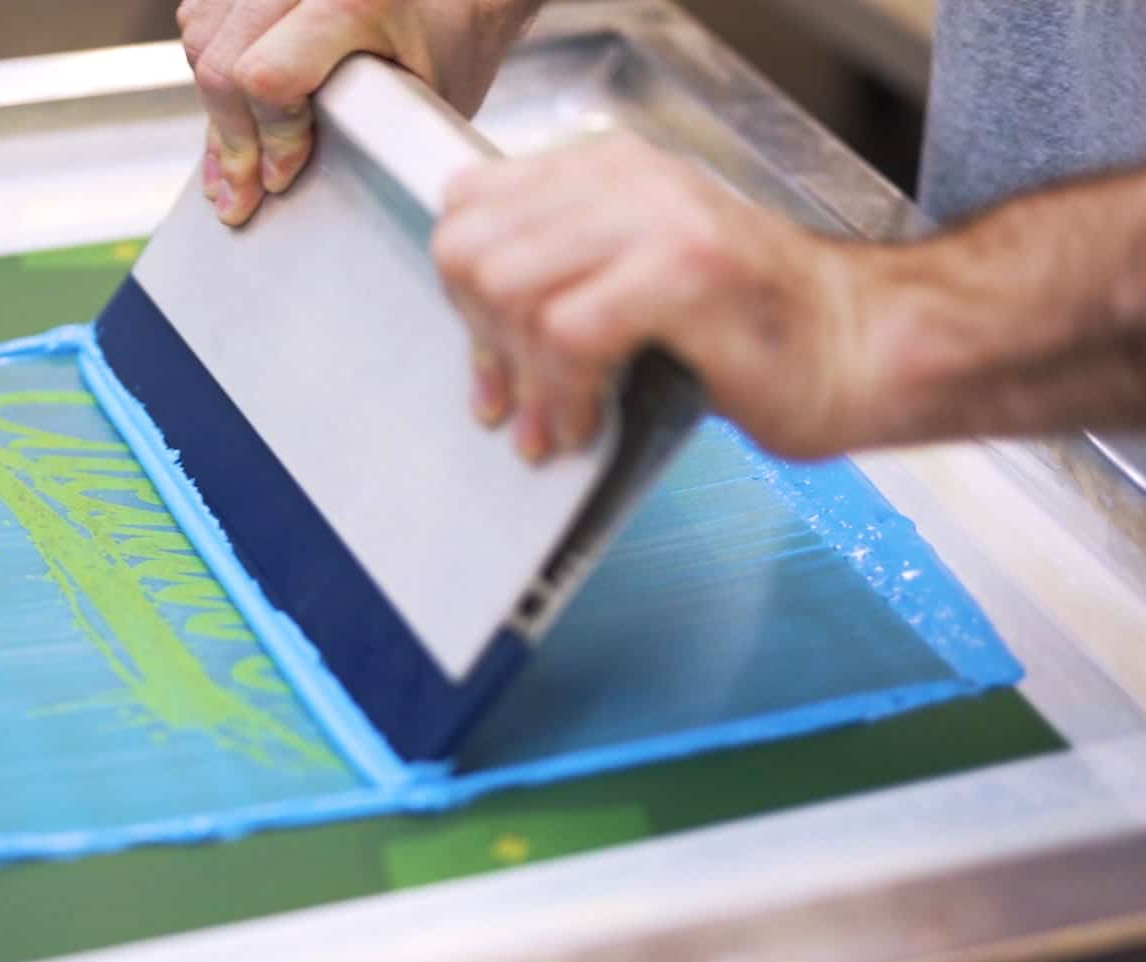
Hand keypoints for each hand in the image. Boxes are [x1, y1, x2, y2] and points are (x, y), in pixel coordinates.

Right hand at [178, 0, 538, 224]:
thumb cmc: (452, 39)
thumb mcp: (419, 98)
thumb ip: (347, 135)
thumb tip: (270, 182)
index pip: (266, 76)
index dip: (267, 139)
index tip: (277, 178)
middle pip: (220, 59)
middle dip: (230, 137)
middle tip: (242, 188)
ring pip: (201, 34)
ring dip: (212, 100)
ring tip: (233, 150)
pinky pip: (203, 12)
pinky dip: (209, 59)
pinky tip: (230, 99)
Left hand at [432, 133, 888, 459]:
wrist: (866, 350)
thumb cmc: (755, 330)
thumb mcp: (638, 283)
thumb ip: (561, 284)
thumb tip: (480, 346)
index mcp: (608, 170)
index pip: (468, 205)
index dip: (463, 293)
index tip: (493, 354)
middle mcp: (629, 179)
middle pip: (472, 249)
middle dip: (482, 339)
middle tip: (519, 396)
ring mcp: (660, 219)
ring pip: (508, 287)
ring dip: (523, 375)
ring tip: (557, 421)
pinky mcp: (686, 272)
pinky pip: (566, 333)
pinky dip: (564, 394)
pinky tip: (590, 424)